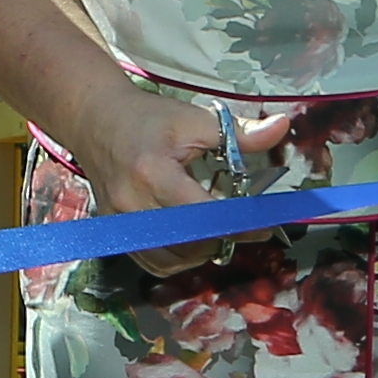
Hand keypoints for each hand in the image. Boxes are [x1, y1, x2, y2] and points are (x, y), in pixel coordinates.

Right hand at [70, 80, 297, 278]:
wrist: (95, 118)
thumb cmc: (146, 117)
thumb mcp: (194, 118)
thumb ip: (238, 132)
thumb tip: (282, 127)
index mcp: (153, 172)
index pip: (203, 214)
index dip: (237, 225)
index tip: (262, 225)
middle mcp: (132, 203)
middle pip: (187, 243)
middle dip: (223, 240)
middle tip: (246, 229)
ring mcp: (119, 220)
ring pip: (168, 259)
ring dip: (200, 253)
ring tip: (219, 234)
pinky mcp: (114, 228)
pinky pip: (149, 260)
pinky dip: (176, 258)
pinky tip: (192, 242)